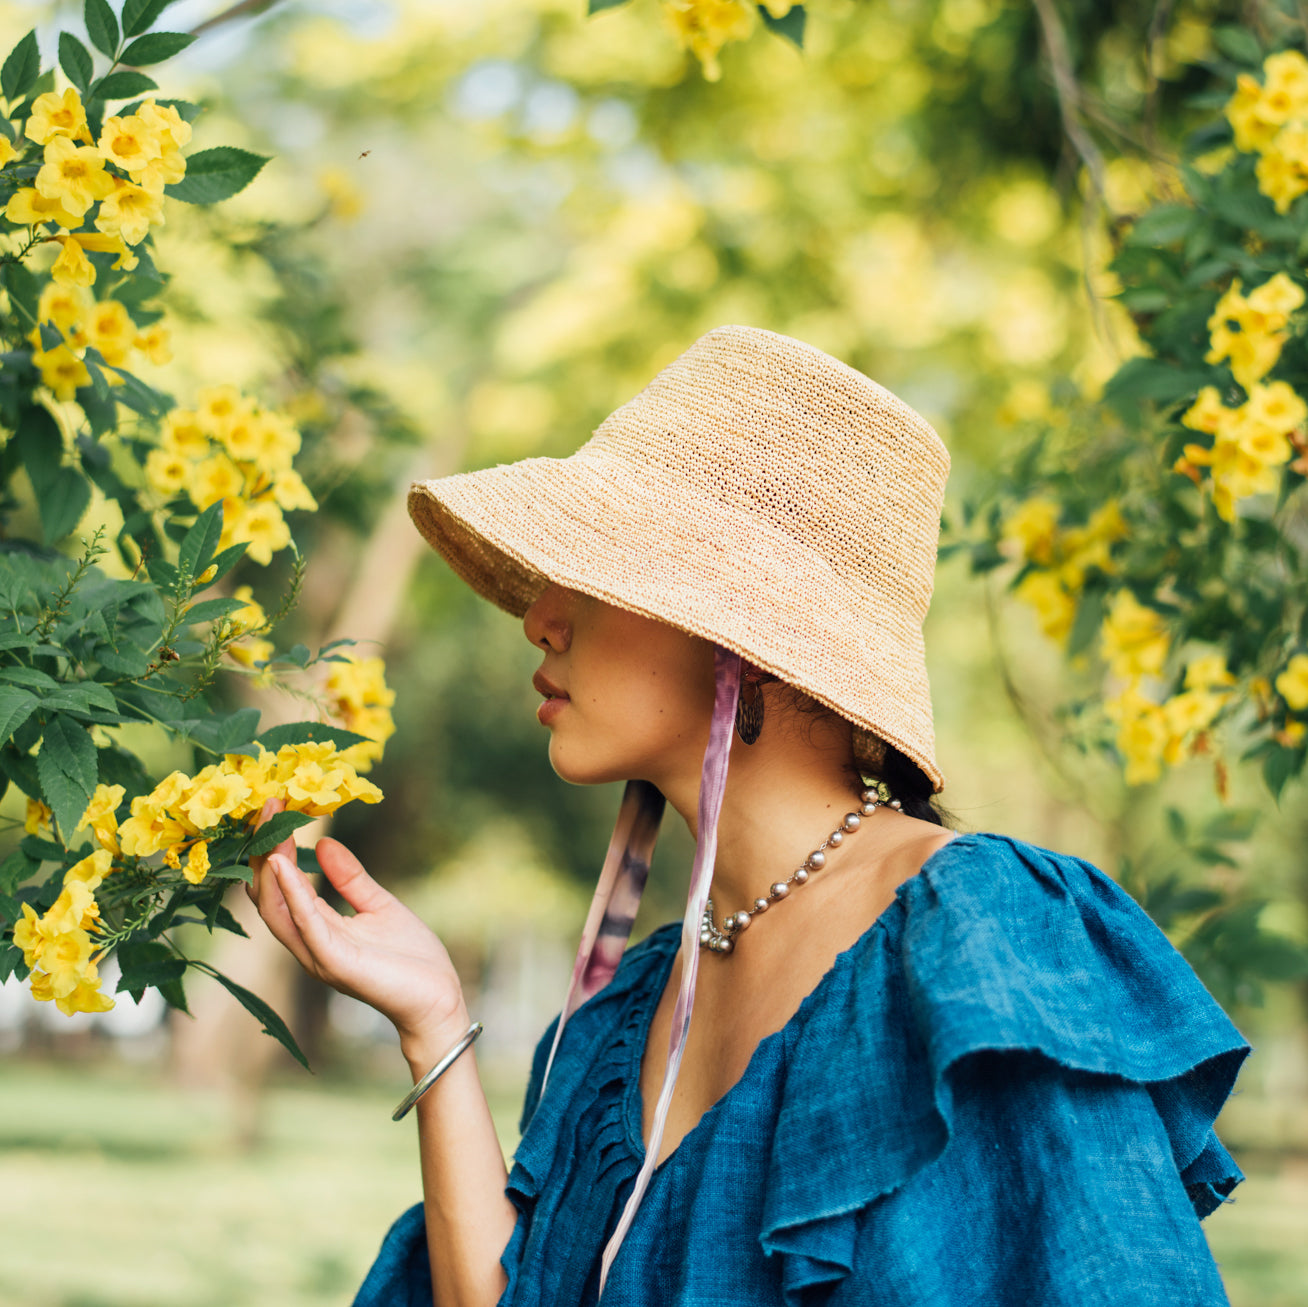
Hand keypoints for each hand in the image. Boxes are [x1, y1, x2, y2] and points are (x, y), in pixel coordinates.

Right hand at [246, 798, 466, 1049]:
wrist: (438, 997)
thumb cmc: (411, 958)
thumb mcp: (378, 905)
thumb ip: (350, 878)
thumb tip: (328, 842)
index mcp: (318, 929)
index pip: (282, 886)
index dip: (275, 848)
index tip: (276, 808)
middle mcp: (309, 943)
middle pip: (269, 896)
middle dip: (264, 851)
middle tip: (266, 807)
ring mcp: (319, 955)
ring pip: (277, 910)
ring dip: (270, 867)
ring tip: (270, 828)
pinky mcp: (335, 963)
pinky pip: (306, 924)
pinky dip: (293, 893)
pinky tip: (284, 864)